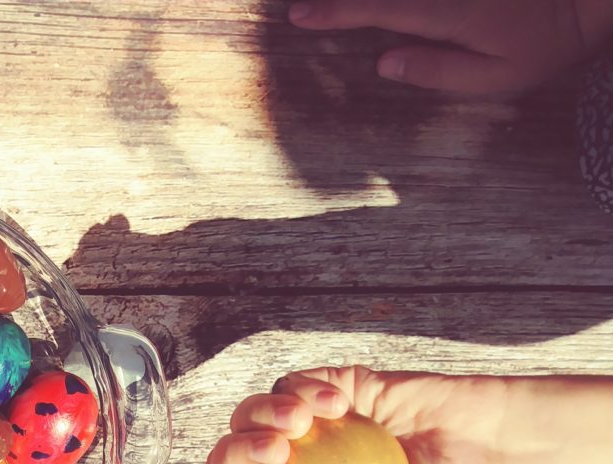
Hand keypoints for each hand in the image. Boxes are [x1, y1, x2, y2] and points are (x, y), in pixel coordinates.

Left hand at [206, 366, 514, 463]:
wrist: (494, 458)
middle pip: (227, 462)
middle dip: (239, 456)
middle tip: (283, 458)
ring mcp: (306, 433)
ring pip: (246, 418)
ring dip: (260, 417)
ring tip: (303, 423)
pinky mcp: (326, 391)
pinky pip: (286, 384)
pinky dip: (301, 389)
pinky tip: (337, 404)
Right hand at [287, 0, 612, 93]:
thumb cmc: (546, 45)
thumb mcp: (498, 77)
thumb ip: (437, 71)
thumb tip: (384, 63)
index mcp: (448, 14)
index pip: (379, 11)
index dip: (336, 13)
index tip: (299, 16)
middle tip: (295, 5)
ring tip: (321, 4)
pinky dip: (387, 0)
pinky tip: (366, 7)